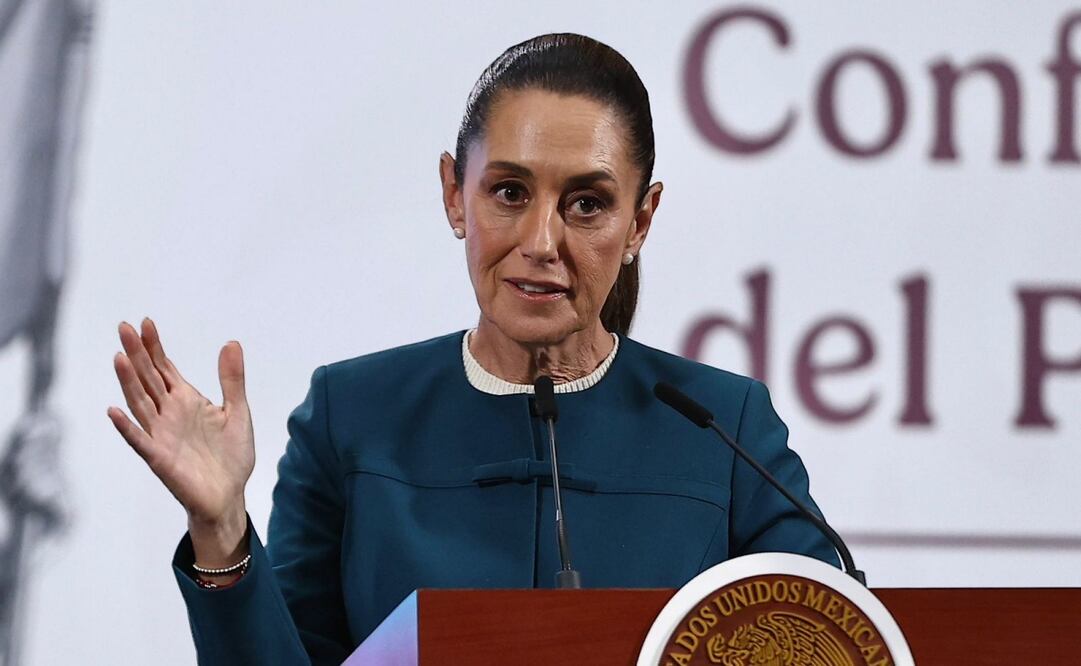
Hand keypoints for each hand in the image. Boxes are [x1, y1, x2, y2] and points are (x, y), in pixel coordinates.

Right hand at [107, 318, 253, 564]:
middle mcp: (169, 414)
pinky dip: (127, 427)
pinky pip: (141, 441)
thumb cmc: (231, 456)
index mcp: (186, 400)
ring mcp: (162, 435)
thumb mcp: (237, 411)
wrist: (230, 496)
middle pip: (148, 379)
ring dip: (128, 382)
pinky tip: (115, 411)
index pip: (164, 368)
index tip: (145, 322)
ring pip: (140, 404)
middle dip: (137, 354)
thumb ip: (232, 379)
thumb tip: (231, 342)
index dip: (154, 346)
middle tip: (124, 327)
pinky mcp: (160, 459)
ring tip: (119, 357)